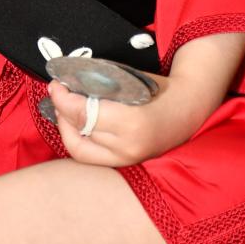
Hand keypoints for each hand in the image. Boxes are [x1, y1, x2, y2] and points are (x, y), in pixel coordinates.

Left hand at [48, 76, 167, 167]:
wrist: (188, 111)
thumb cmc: (159, 89)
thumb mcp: (130, 79)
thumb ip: (100, 84)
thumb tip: (68, 81)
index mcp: (131, 121)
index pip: (83, 114)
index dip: (63, 99)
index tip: (56, 84)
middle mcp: (127, 147)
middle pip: (79, 132)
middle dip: (61, 112)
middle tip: (57, 94)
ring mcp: (127, 160)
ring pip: (80, 150)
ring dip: (66, 128)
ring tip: (64, 109)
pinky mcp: (125, 164)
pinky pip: (91, 156)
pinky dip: (78, 139)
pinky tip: (76, 123)